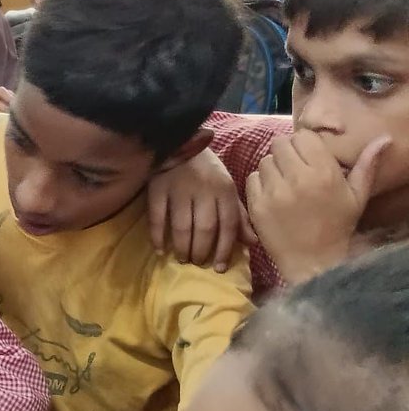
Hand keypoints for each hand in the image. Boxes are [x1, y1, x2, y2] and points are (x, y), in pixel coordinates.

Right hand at [149, 147, 253, 270]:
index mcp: (224, 190)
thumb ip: (238, 214)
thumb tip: (252, 242)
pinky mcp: (157, 190)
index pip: (228, 225)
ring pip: (182, 227)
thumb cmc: (206, 170)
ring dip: (182, 247)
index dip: (225, 249)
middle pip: (205, 229)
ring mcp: (179, 190)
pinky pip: (157, 218)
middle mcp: (204, 191)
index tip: (219, 268)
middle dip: (201, 251)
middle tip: (197, 263)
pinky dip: (158, 236)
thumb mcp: (226, 188)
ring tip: (182, 258)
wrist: (179, 142)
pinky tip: (160, 249)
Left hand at [247, 130, 390, 284]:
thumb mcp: (357, 196)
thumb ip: (367, 164)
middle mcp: (298, 178)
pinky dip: (259, 183)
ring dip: (272, 167)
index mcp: (324, 172)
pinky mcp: (257, 206)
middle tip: (292, 167)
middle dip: (286, 152)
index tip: (306, 155)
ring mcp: (274, 192)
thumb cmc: (337, 227)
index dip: (303, 143)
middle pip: (280, 144)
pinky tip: (271, 194)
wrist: (313, 261)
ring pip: (265, 160)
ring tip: (283, 182)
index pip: (303, 136)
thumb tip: (384, 138)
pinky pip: (252, 179)